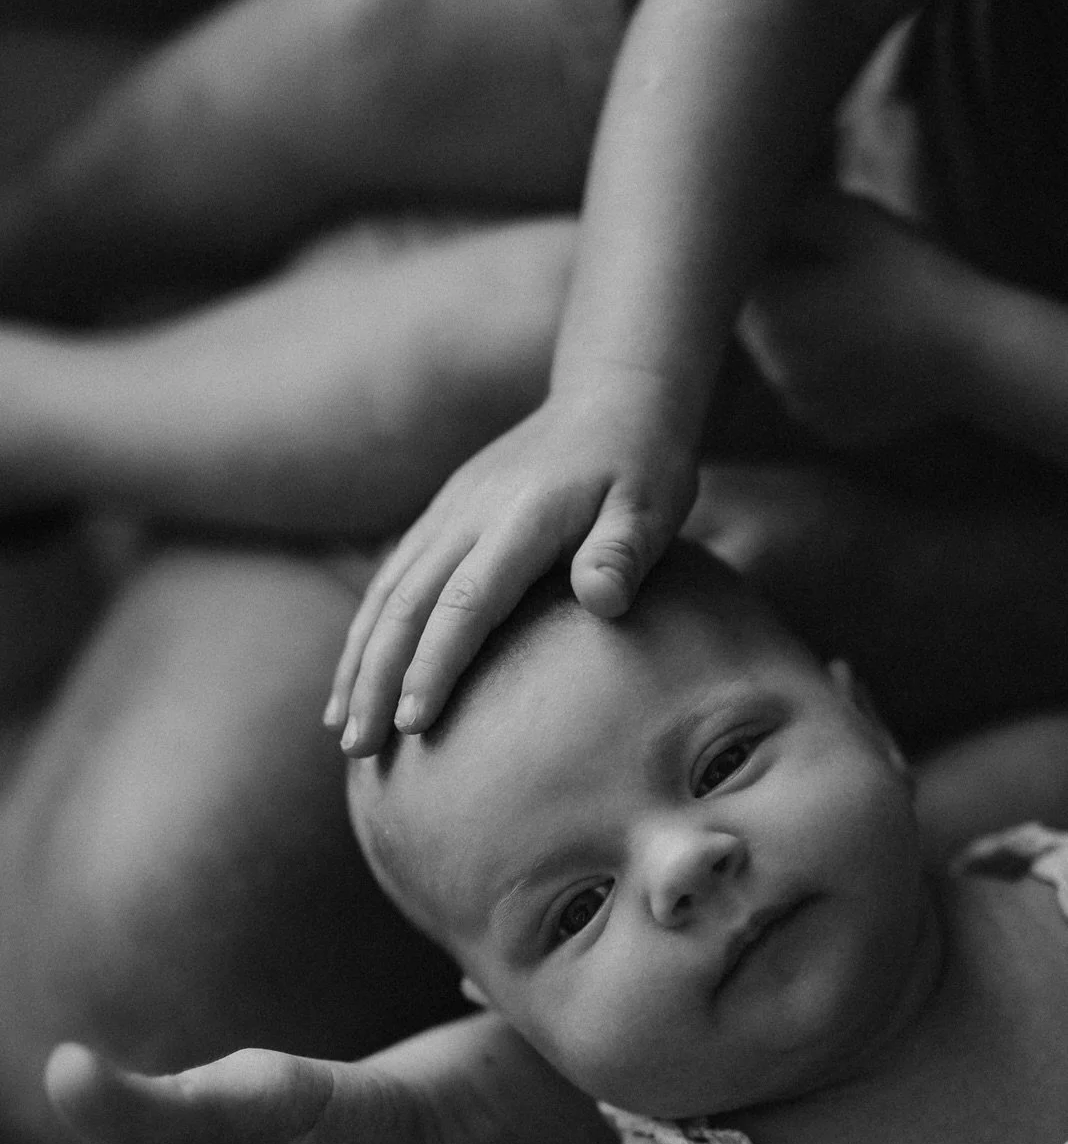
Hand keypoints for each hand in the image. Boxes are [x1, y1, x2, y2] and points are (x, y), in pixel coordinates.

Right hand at [326, 389, 697, 755]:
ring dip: (357, 662)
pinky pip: (392, 578)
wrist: (613, 395)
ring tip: (339, 729)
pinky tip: (355, 678)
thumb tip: (603, 600)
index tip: (410, 723)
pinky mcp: (443, 514)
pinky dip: (367, 631)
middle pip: (407, 605)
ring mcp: (449, 512)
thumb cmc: (643, 463)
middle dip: (375, 679)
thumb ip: (624, 551)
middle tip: (357, 748)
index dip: (434, 664)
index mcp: (521, 519)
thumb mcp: (652, 504)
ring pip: (387, 594)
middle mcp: (469, 514)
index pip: (466, 602)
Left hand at [740, 193, 972, 450]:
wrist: (976, 351)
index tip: (792, 238)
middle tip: (828, 273)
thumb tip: (759, 199)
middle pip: (758, 323)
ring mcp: (804, 406)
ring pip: (785, 361)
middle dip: (781, 295)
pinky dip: (830, 375)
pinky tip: (867, 353)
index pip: (739, 276)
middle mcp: (775, 370)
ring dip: (803, 338)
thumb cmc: (915, 277)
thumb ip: (794, 206)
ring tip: (853, 313)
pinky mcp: (833, 429)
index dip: (762, 252)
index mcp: (770, 316)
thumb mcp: (854, 219)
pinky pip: (815, 394)